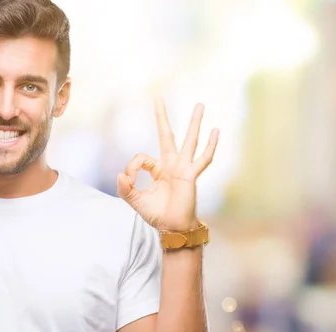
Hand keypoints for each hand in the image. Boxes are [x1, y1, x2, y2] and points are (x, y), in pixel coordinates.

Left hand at [117, 99, 218, 231]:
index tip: (129, 180)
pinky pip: (203, 159)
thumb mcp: (135, 200)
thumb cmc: (157, 214)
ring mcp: (183, 168)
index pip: (141, 158)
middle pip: (167, 135)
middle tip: (159, 99)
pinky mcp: (191, 175)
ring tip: (199, 105)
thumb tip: (119, 175)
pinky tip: (216, 131)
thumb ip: (125, 188)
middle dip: (162, 117)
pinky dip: (210, 146)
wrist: (172, 228)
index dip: (131, 167)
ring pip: (189, 140)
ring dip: (194, 122)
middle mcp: (171, 165)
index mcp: (158, 169)